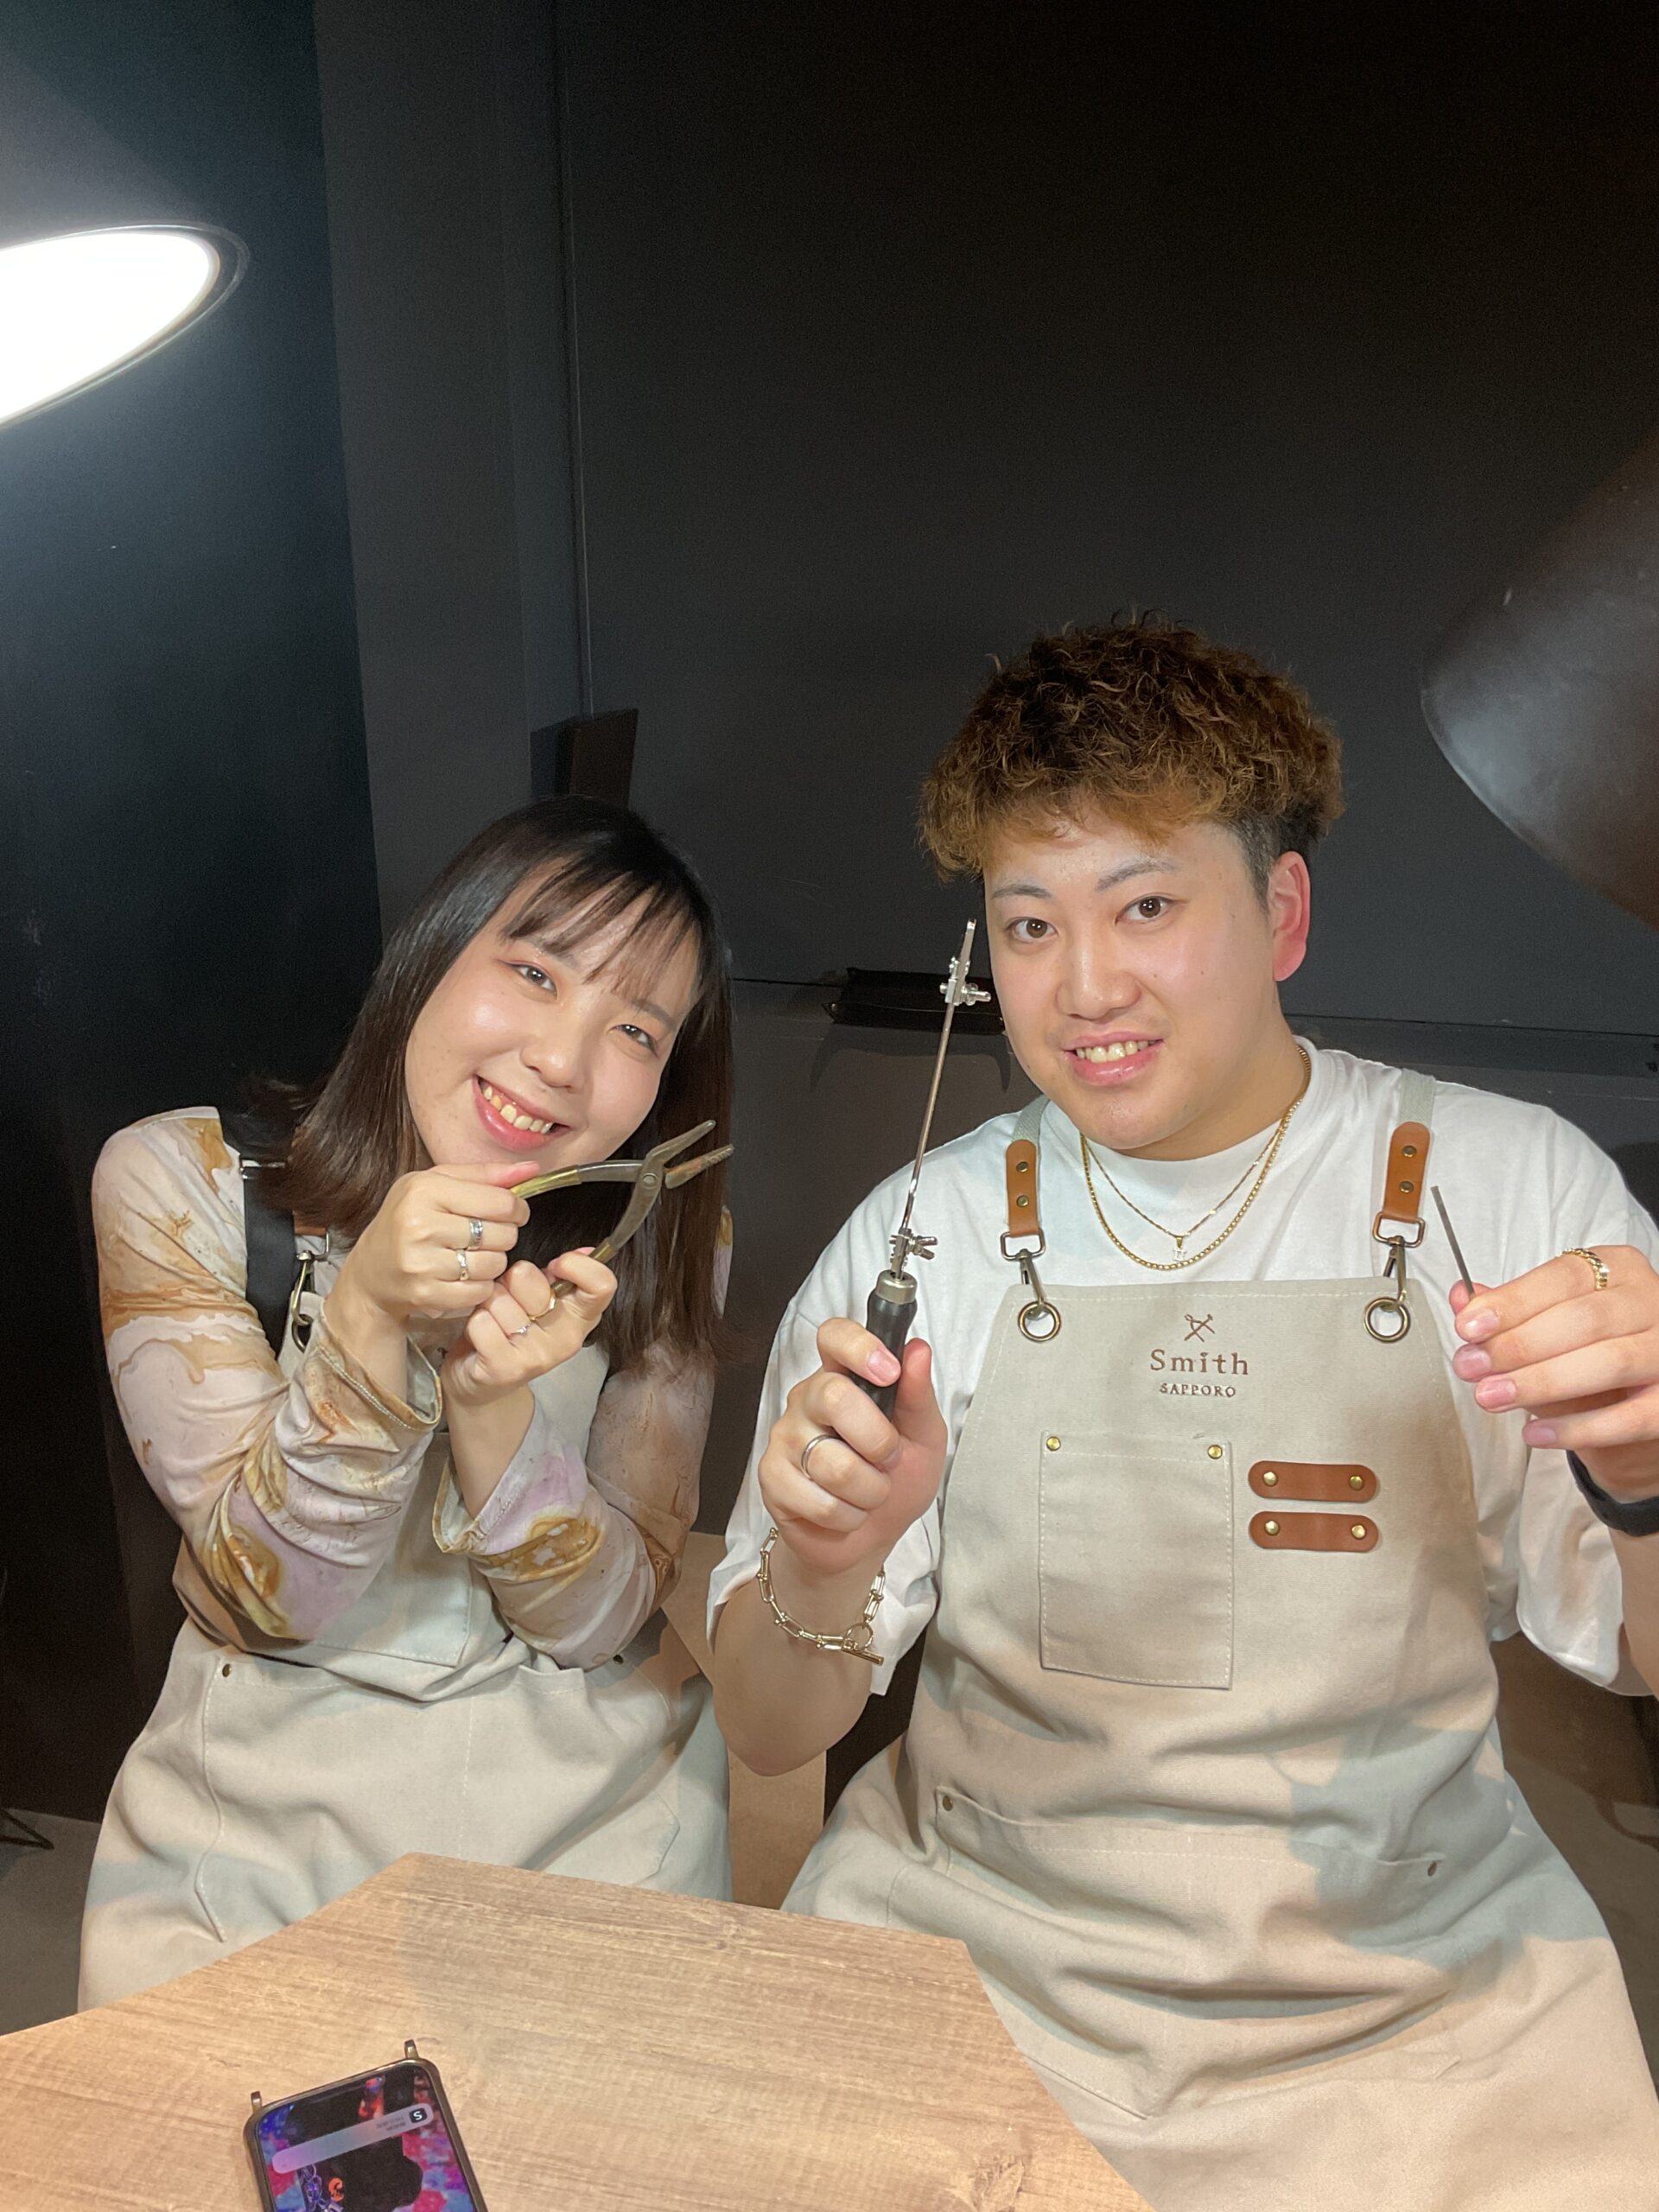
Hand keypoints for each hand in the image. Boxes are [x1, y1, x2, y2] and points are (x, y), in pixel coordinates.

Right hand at [329, 1162, 531, 1329]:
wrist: (371, 1272)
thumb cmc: (409, 1220)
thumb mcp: (436, 1185)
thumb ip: (484, 1175)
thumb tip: (531, 1169)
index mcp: (425, 1190)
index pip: (501, 1201)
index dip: (517, 1208)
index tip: (513, 1213)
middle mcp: (420, 1225)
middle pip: (501, 1234)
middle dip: (504, 1236)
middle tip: (488, 1236)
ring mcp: (421, 1263)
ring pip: (493, 1264)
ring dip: (493, 1262)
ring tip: (474, 1256)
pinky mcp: (425, 1294)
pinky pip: (480, 1291)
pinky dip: (481, 1285)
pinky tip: (465, 1276)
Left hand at [442, 1249, 615, 1409]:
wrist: (482, 1381)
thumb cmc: (512, 1330)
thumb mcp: (539, 1299)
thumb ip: (558, 1276)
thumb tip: (585, 1252)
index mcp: (580, 1317)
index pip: (601, 1285)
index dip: (576, 1265)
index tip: (556, 1266)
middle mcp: (565, 1339)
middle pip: (532, 1280)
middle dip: (511, 1282)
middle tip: (511, 1301)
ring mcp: (537, 1356)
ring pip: (499, 1299)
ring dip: (488, 1305)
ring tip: (494, 1322)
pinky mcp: (505, 1369)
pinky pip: (481, 1322)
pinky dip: (474, 1323)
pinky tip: (482, 1337)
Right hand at [759, 1318, 947, 1584]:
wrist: (872, 1536)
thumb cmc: (898, 1478)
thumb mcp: (924, 1436)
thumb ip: (919, 1395)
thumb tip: (918, 1349)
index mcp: (845, 1377)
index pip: (834, 1337)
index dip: (858, 1347)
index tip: (890, 1372)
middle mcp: (809, 1399)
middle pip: (833, 1396)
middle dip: (877, 1439)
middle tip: (889, 1458)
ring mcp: (785, 1437)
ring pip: (832, 1462)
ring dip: (870, 1490)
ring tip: (868, 1492)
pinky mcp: (772, 1477)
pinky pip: (819, 1501)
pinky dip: (848, 1515)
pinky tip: (845, 1511)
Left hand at [1452, 1246, 1658, 1499]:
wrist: (1632, 1399)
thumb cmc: (1587, 1349)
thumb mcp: (1547, 1322)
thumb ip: (1508, 1310)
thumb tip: (1462, 1297)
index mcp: (1618, 1269)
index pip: (1563, 1277)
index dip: (1513, 1302)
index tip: (1468, 1326)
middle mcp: (1651, 1302)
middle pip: (1584, 1320)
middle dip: (1519, 1346)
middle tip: (1471, 1368)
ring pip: (1608, 1364)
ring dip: (1541, 1383)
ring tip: (1492, 1397)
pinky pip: (1630, 1418)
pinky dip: (1577, 1428)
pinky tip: (1534, 1433)